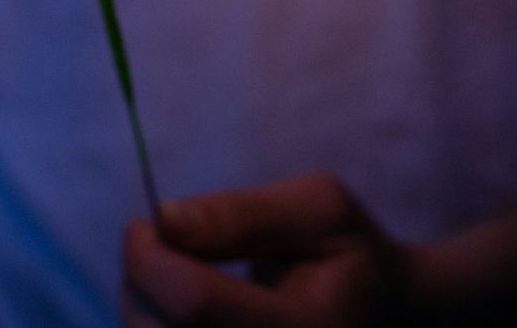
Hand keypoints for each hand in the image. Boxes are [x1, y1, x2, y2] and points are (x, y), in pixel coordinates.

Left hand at [122, 171, 410, 325]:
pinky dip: (153, 326)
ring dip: (140, 306)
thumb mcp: (317, 207)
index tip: (146, 221)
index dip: (150, 255)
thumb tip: (162, 220)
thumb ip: (240, 214)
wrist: (386, 320)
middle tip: (157, 245)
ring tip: (175, 276)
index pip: (194, 304)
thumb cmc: (348, 254)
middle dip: (139, 280)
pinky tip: (179, 311)